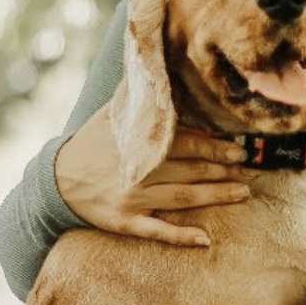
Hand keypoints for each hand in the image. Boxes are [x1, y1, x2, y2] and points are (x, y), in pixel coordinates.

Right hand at [55, 106, 252, 246]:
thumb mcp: (111, 115)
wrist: (54, 180)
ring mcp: (133, 200)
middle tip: (251, 170)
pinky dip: (181, 237)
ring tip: (243, 193)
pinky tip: (205, 240)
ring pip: (183, 200)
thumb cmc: (89, 144)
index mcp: (139, 145)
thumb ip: (138, 97)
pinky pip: (157, 232)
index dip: (215, 146)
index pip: (186, 144)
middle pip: (192, 171)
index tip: (239, 148)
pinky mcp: (125, 223)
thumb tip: (155, 64)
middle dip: (225, 170)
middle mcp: (140, 172)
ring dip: (216, 197)